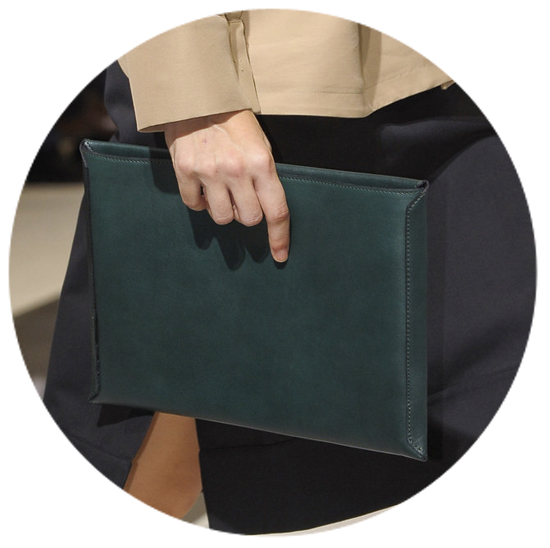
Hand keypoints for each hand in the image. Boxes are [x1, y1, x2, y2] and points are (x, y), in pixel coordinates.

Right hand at [164, 110, 289, 261]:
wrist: (198, 96)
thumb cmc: (235, 121)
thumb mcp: (261, 144)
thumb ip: (265, 177)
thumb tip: (266, 210)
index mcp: (261, 163)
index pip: (276, 210)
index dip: (280, 237)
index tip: (281, 255)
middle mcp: (236, 170)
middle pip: (248, 219)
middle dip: (248, 214)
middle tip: (242, 197)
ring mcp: (209, 171)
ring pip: (221, 218)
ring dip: (224, 210)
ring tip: (221, 190)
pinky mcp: (185, 170)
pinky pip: (194, 205)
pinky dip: (200, 201)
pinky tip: (202, 186)